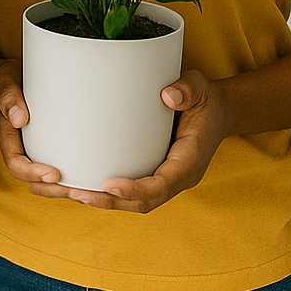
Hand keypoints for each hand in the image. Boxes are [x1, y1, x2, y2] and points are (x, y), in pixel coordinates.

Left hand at [0, 63, 231, 213]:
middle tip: (78, 193)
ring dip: (106, 202)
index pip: (162, 185)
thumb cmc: (205, 101)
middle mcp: (178, 177)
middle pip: (143, 202)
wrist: (218, 112)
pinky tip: (84, 184)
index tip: (108, 185)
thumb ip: (187, 90)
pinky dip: (111, 194)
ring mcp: (167, 179)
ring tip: (72, 192)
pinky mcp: (155, 173)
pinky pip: (133, 191)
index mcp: (189, 161)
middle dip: (111, 202)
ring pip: (136, 202)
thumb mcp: (201, 88)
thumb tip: (168, 95)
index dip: (135, 189)